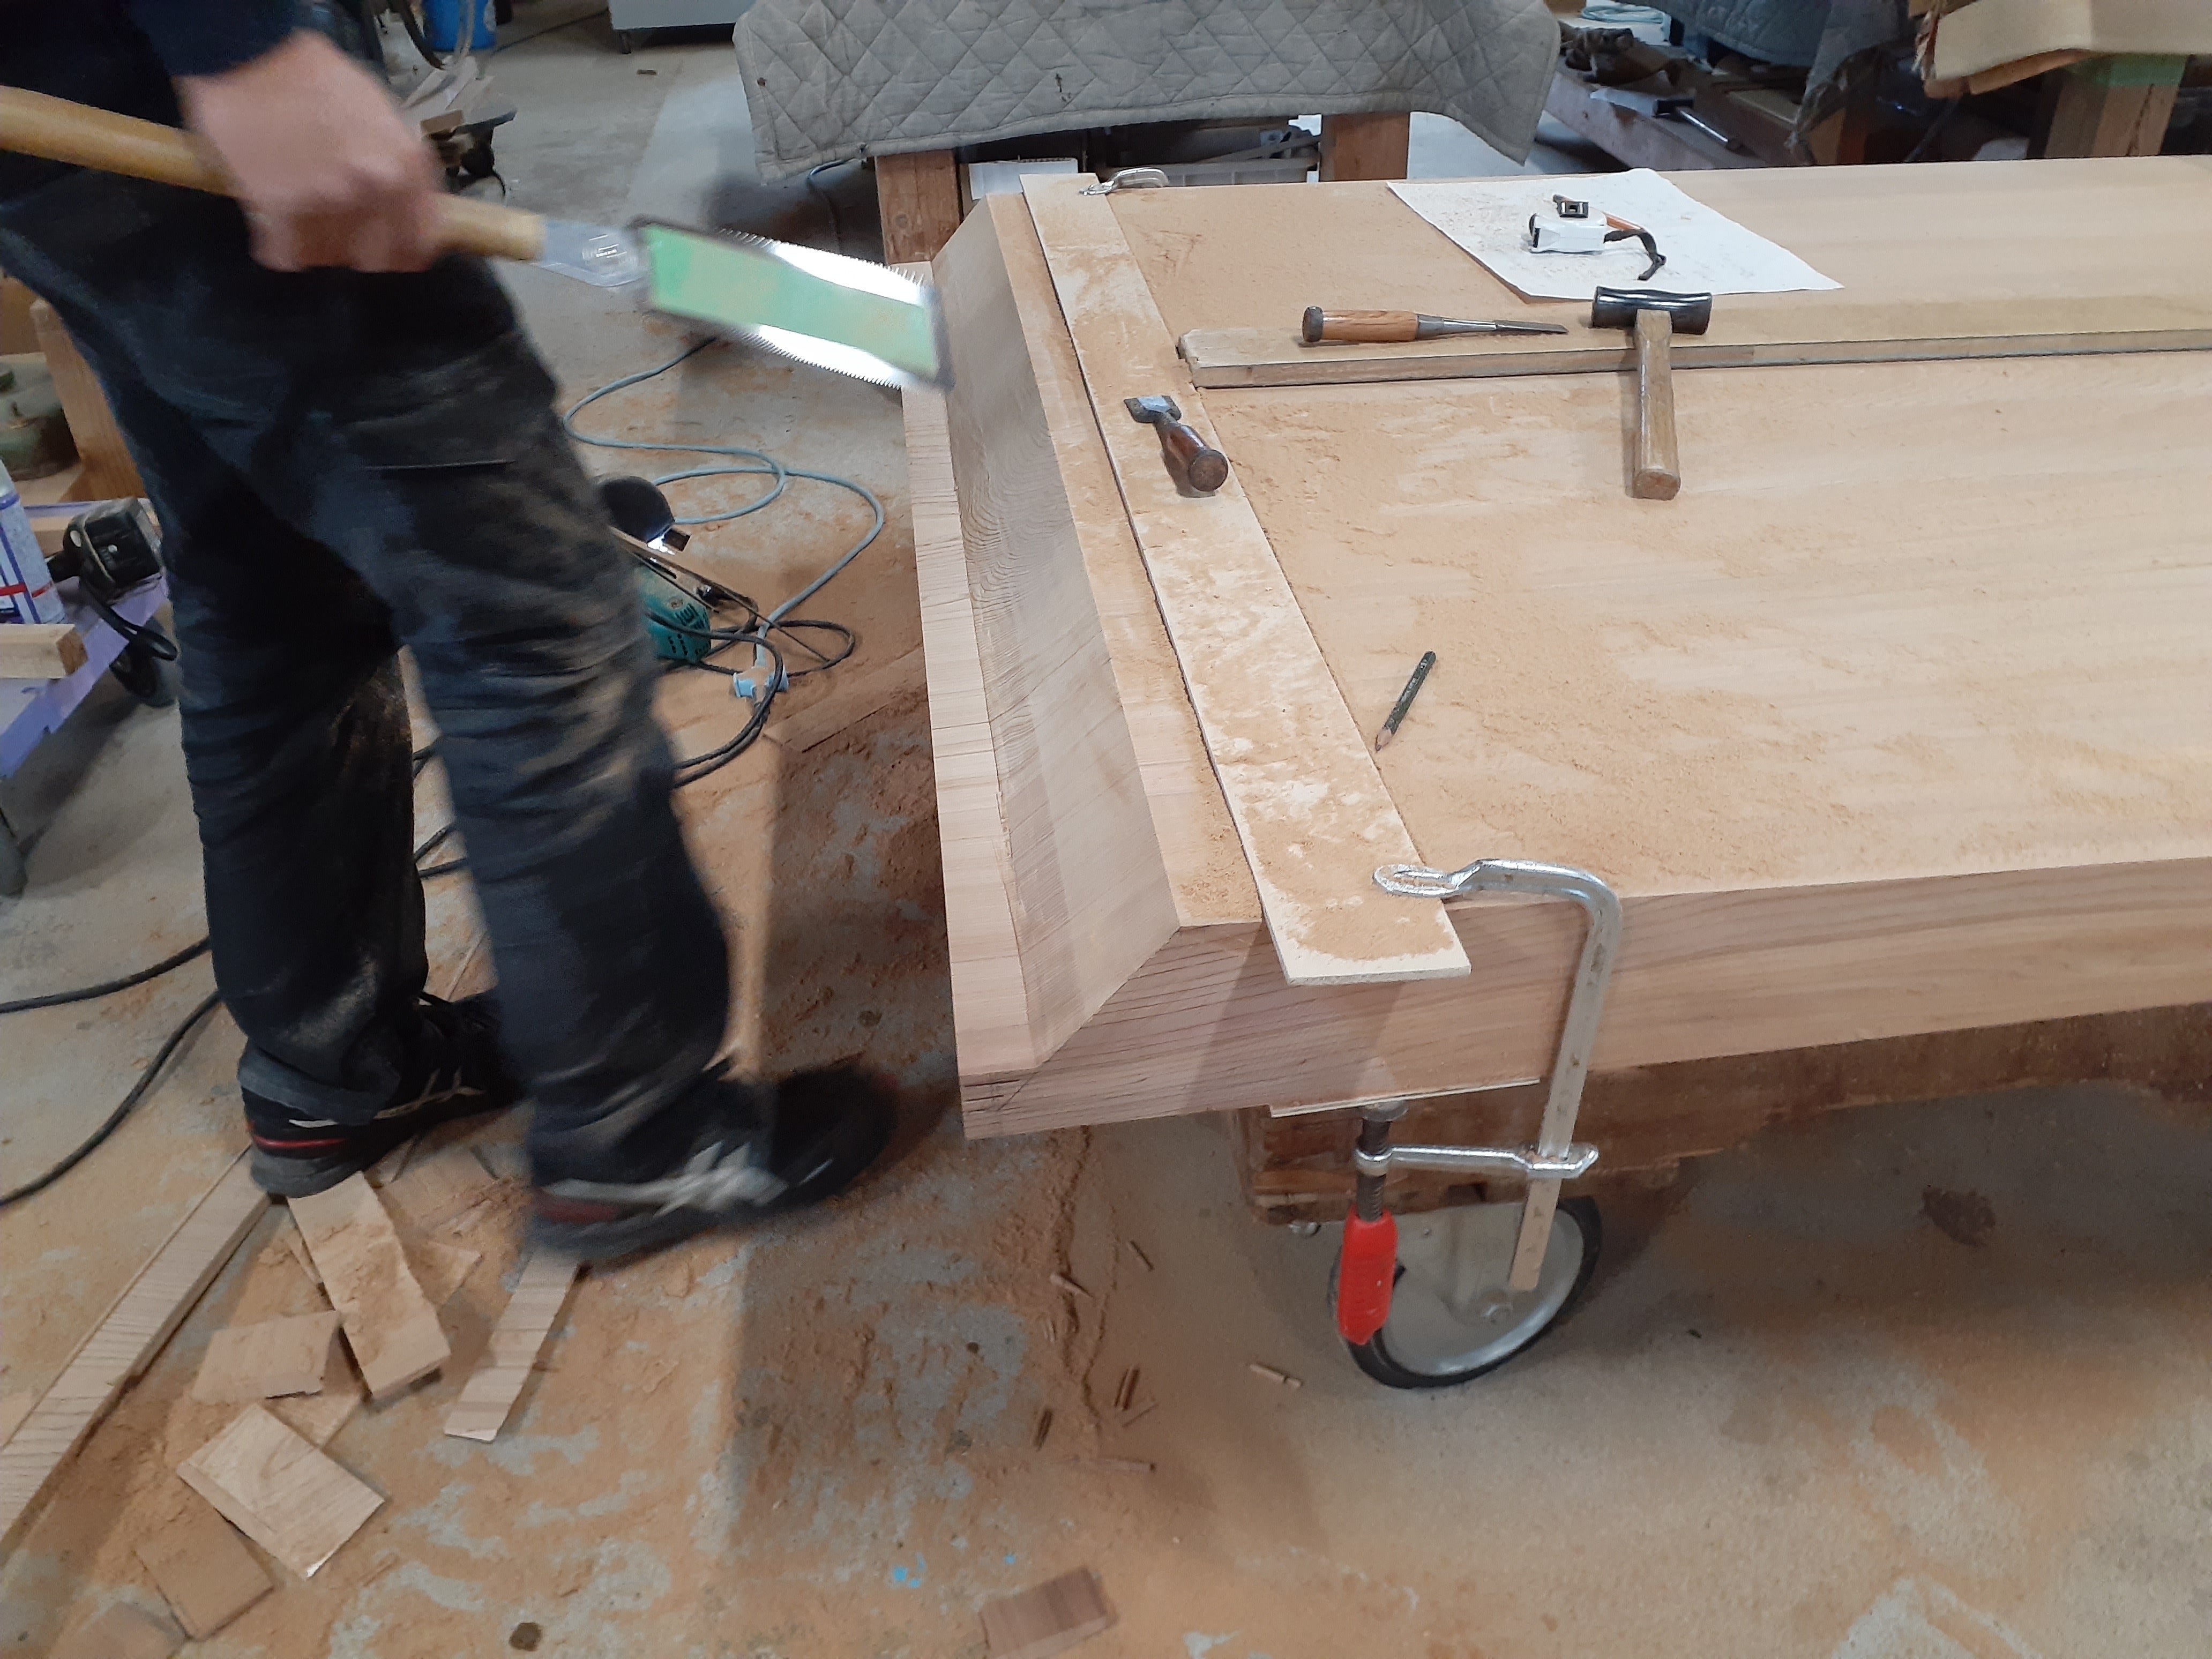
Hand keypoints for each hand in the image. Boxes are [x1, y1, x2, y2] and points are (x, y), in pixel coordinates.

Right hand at [177, 31, 440, 272]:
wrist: (240, 53)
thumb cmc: (310, 77)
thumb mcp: (375, 105)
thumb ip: (396, 155)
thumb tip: (408, 200)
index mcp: (407, 163)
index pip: (420, 240)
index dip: (406, 251)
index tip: (397, 256)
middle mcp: (375, 186)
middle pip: (375, 256)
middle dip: (357, 247)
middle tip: (339, 227)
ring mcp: (328, 200)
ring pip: (330, 257)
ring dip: (316, 243)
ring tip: (302, 213)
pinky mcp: (279, 211)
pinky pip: (286, 255)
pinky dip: (279, 247)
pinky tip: (274, 223)